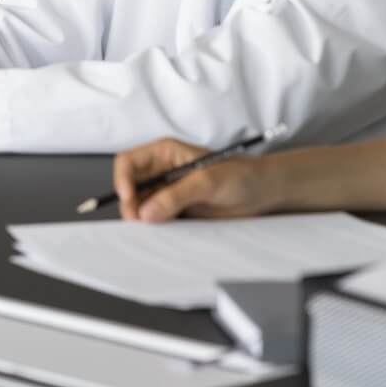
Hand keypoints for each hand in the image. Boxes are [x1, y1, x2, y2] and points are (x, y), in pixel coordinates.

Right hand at [111, 137, 282, 221]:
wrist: (263, 193)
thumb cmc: (241, 175)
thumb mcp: (207, 182)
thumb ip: (176, 196)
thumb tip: (146, 212)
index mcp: (164, 153)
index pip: (128, 163)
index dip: (122, 180)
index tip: (128, 199)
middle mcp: (161, 171)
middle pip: (129, 187)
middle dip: (130, 204)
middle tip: (139, 222)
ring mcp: (167, 192)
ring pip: (140, 206)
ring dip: (141, 218)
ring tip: (153, 229)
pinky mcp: (175, 210)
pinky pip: (155, 219)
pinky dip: (154, 228)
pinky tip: (161, 233)